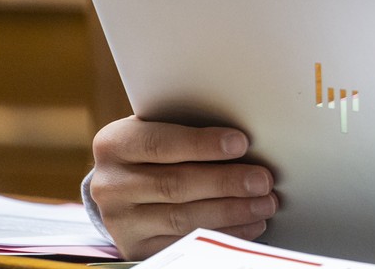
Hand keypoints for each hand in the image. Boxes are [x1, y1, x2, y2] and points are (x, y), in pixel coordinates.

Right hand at [89, 117, 277, 259]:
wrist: (123, 184)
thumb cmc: (157, 147)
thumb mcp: (160, 128)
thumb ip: (190, 129)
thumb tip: (245, 140)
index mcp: (115, 144)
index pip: (161, 144)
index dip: (202, 144)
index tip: (241, 143)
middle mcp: (111, 184)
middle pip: (176, 185)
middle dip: (226, 183)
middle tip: (263, 180)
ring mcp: (120, 221)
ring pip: (183, 218)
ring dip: (231, 212)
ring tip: (264, 204)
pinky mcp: (134, 248)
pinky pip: (184, 243)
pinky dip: (223, 233)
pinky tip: (250, 225)